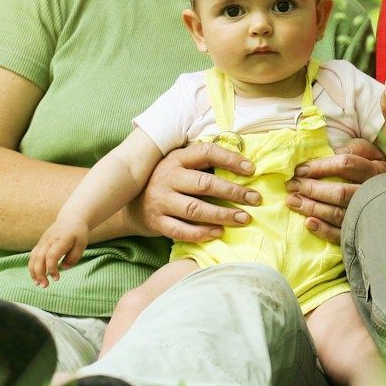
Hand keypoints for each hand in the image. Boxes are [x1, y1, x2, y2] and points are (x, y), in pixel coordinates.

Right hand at [30, 220, 88, 286]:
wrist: (70, 219)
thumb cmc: (77, 233)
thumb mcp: (82, 244)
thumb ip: (73, 257)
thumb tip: (63, 268)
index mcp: (61, 240)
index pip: (51, 256)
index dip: (51, 268)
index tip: (56, 278)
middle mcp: (49, 240)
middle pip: (39, 258)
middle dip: (40, 273)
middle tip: (44, 286)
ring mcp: (43, 241)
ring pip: (33, 257)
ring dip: (33, 271)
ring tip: (37, 284)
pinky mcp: (40, 244)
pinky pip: (33, 256)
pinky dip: (32, 267)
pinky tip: (36, 277)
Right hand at [128, 141, 256, 242]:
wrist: (130, 205)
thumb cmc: (166, 183)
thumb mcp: (179, 166)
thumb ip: (201, 165)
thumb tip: (242, 167)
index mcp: (176, 159)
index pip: (206, 153)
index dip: (230, 159)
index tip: (251, 169)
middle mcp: (167, 178)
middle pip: (205, 184)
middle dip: (233, 192)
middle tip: (255, 198)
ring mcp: (161, 201)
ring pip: (195, 209)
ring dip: (222, 214)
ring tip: (243, 218)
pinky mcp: (157, 222)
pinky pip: (182, 230)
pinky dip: (202, 233)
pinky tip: (219, 232)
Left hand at [288, 140, 385, 245]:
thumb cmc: (373, 168)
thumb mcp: (370, 151)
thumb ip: (353, 148)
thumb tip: (331, 153)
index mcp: (376, 170)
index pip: (345, 165)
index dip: (320, 167)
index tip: (299, 170)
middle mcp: (373, 193)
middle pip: (339, 192)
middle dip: (312, 189)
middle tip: (291, 186)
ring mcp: (368, 214)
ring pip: (338, 213)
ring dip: (312, 208)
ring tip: (292, 201)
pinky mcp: (362, 231)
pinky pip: (341, 234)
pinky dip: (324, 230)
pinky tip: (308, 223)